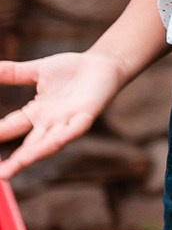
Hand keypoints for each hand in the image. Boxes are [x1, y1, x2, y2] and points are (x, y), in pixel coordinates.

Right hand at [0, 52, 125, 178]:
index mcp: (35, 114)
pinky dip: (66, 135)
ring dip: (34, 155)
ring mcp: (68, 121)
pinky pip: (76, 129)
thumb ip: (12, 72)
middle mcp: (49, 123)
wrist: (104, 63)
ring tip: (18, 166)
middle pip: (28, 147)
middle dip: (14, 162)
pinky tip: (57, 140)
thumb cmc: (72, 70)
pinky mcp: (87, 116)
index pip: (8, 128)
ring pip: (49, 143)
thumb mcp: (36, 70)